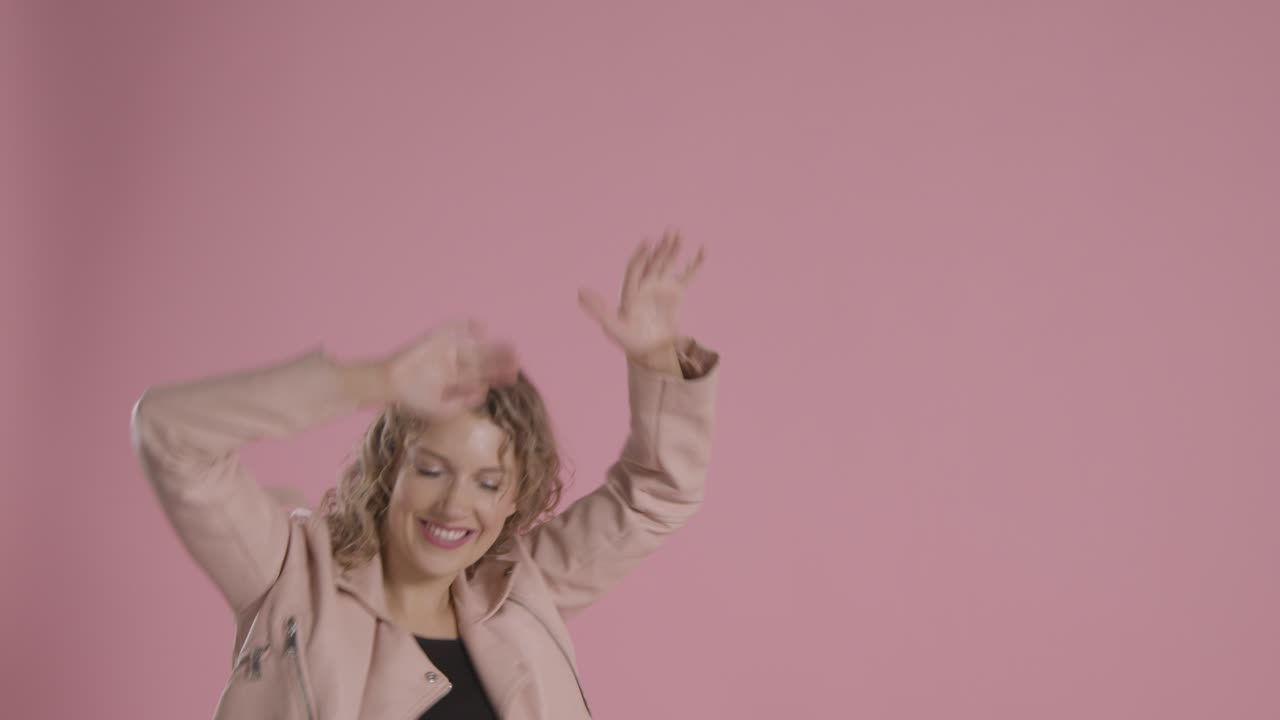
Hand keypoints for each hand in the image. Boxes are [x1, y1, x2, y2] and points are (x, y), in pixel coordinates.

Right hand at [359, 320, 519, 419]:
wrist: (389, 383)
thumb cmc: (414, 400)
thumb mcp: (443, 409)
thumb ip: (465, 402)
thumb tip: (484, 391)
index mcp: (460, 381)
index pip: (485, 376)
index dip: (500, 375)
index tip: (514, 376)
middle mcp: (457, 364)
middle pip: (484, 360)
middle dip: (500, 360)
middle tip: (516, 359)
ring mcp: (447, 350)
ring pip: (475, 345)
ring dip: (491, 346)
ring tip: (508, 346)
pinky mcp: (436, 338)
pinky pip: (453, 329)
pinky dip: (466, 327)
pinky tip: (479, 329)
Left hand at [578, 230, 703, 363]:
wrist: (650, 350)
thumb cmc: (629, 340)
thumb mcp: (612, 327)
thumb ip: (598, 310)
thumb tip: (579, 293)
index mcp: (630, 290)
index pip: (635, 269)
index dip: (640, 256)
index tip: (647, 243)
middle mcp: (645, 284)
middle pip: (653, 262)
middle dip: (660, 248)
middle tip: (669, 233)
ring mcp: (661, 286)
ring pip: (668, 264)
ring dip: (673, 249)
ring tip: (678, 234)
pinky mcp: (676, 292)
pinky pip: (687, 275)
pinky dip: (695, 263)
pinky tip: (702, 249)